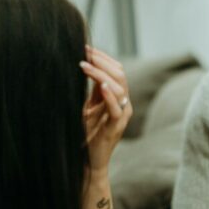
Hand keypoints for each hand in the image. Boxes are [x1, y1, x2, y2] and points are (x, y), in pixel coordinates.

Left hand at [80, 46, 131, 172]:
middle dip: (101, 61)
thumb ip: (93, 90)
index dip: (102, 57)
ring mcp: (122, 116)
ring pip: (120, 88)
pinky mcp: (116, 128)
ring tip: (85, 65)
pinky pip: (117, 109)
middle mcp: (124, 104)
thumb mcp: (89, 107)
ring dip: (101, 74)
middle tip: (84, 52)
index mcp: (118, 97)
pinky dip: (110, 96)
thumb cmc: (87, 134)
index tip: (85, 47)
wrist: (89, 161)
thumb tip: (86, 66)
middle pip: (120, 74)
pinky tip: (101, 86)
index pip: (116, 69)